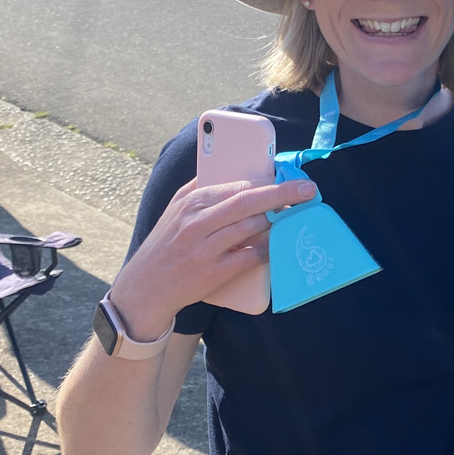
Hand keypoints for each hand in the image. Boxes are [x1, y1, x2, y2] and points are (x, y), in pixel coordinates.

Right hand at [109, 177, 317, 336]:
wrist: (145, 288)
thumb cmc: (165, 245)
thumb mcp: (174, 209)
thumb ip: (199, 187)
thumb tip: (225, 166)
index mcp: (192, 202)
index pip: (237, 186)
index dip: (267, 182)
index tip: (291, 177)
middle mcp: (197, 222)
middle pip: (247, 201)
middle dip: (282, 193)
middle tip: (308, 189)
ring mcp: (205, 248)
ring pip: (251, 227)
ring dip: (276, 221)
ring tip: (295, 215)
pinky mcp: (212, 273)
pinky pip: (249, 257)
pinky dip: (266, 249)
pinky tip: (277, 243)